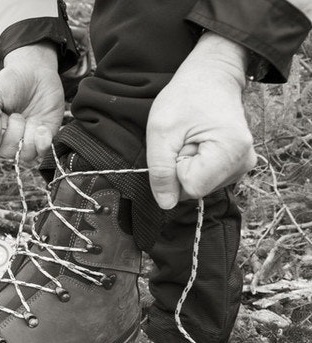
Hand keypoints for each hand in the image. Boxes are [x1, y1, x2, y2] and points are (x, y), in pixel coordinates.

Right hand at [0, 43, 64, 161]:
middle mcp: (10, 137)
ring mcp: (28, 138)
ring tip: (32, 120)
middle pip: (9, 153)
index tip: (4, 114)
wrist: (36, 70)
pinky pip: (44, 151)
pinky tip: (42, 127)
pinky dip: (43, 142)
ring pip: (27, 156)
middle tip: (18, 115)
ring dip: (29, 138)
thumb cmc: (10, 81)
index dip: (0, 132)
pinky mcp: (45, 136)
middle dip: (15, 134)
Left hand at [146, 32, 255, 208]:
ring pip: (200, 185)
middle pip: (196, 189)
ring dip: (188, 165)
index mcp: (230, 153)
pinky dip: (196, 164)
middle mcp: (243, 163)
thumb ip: (161, 171)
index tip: (180, 143)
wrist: (211, 76)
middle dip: (182, 167)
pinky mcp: (237, 165)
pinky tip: (199, 142)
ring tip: (192, 138)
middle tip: (185, 139)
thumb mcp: (161, 132)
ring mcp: (242, 165)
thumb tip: (166, 204)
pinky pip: (206, 178)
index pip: (190, 188)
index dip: (176, 169)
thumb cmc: (186, 97)